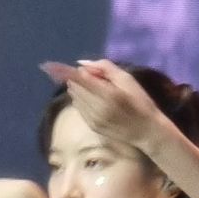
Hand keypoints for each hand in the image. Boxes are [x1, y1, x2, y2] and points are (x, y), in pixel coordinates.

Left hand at [43, 57, 163, 150]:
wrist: (148, 132)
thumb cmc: (141, 102)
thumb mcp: (128, 79)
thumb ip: (105, 68)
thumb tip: (81, 65)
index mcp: (108, 94)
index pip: (79, 79)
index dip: (64, 71)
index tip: (50, 66)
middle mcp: (98, 107)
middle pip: (75, 87)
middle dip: (77, 79)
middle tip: (93, 78)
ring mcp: (94, 118)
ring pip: (75, 97)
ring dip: (79, 89)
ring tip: (96, 89)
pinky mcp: (93, 126)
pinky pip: (79, 108)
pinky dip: (82, 100)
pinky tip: (94, 100)